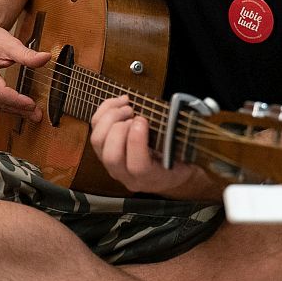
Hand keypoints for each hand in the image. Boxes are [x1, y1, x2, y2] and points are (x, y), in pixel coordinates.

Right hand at [0, 11, 49, 120]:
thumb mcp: (10, 44)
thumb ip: (28, 55)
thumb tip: (46, 58)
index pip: (0, 93)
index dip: (17, 101)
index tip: (32, 104)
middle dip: (19, 109)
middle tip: (37, 114)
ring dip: (13, 110)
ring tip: (31, 113)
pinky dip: (5, 106)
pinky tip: (18, 108)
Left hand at [89, 96, 211, 198]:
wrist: (166, 173)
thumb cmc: (177, 161)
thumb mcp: (186, 156)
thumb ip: (182, 142)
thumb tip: (186, 118)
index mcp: (151, 178)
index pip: (137, 166)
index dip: (136, 142)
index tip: (143, 120)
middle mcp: (126, 175)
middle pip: (111, 156)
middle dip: (119, 128)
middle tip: (134, 113)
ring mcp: (112, 163)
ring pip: (98, 142)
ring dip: (109, 118)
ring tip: (127, 106)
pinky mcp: (103, 150)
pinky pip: (95, 129)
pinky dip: (104, 111)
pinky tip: (120, 102)